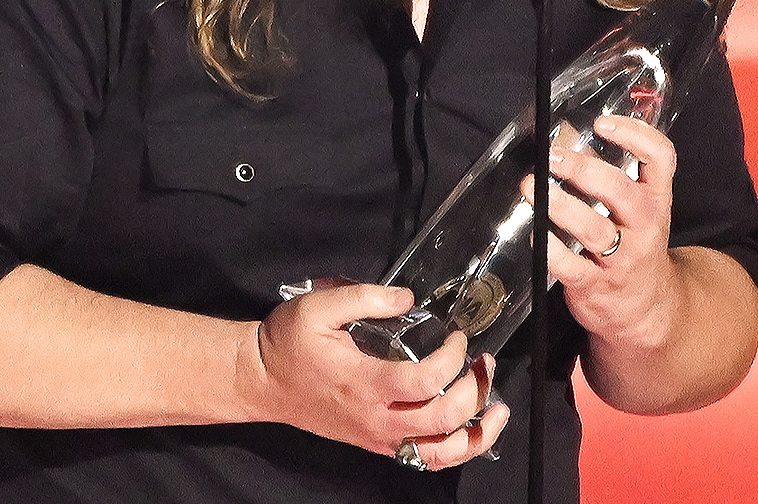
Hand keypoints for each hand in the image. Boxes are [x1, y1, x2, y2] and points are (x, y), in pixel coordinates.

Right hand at [240, 282, 508, 467]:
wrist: (262, 382)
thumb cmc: (288, 342)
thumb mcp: (320, 307)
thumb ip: (367, 297)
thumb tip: (410, 299)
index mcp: (364, 383)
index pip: (425, 382)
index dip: (452, 359)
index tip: (457, 336)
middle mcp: (375, 419)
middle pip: (442, 419)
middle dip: (474, 390)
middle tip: (483, 362)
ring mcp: (377, 438)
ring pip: (440, 453)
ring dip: (476, 432)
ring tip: (495, 406)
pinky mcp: (376, 444)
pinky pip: (424, 460)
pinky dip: (454, 451)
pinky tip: (471, 431)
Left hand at [525, 114, 679, 349]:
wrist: (648, 309)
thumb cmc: (634, 246)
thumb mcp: (635, 209)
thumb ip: (607, 173)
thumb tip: (567, 136)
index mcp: (657, 200)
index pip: (661, 158)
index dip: (635, 135)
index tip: (602, 123)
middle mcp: (645, 226)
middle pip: (621, 191)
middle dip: (583, 170)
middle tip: (552, 157)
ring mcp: (623, 259)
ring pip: (593, 228)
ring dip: (559, 204)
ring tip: (531, 185)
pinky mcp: (597, 286)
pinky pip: (571, 266)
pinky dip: (549, 248)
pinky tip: (535, 231)